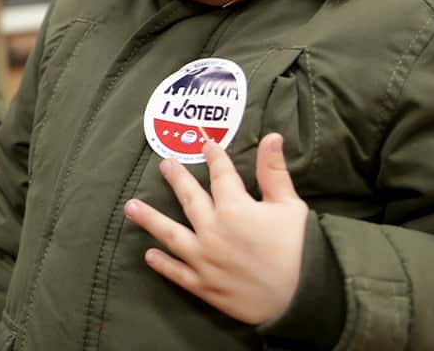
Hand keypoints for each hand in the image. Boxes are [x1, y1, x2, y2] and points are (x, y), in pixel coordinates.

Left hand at [123, 134, 307, 324]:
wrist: (303, 297)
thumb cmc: (300, 249)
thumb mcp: (290, 205)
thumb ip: (274, 171)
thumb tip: (271, 136)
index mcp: (235, 208)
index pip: (220, 176)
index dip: (214, 158)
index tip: (206, 145)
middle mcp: (212, 230)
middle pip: (189, 198)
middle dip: (176, 179)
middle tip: (165, 164)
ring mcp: (204, 259)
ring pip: (170, 234)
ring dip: (149, 219)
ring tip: (130, 206)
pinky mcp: (204, 284)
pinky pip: (177, 272)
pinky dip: (162, 263)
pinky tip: (149, 254)